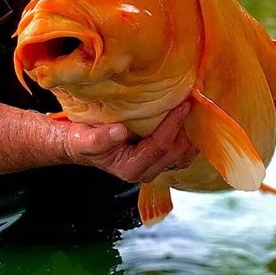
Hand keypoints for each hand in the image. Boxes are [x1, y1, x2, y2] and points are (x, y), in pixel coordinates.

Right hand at [60, 101, 197, 182]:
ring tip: (195, 111)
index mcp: (131, 168)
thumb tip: (119, 131)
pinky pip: (179, 152)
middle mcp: (146, 171)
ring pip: (182, 156)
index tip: (182, 105)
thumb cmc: (82, 141)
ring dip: (190, 135)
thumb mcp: (84, 139)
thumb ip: (100, 138)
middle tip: (192, 103)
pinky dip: (186, 136)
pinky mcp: (157, 159)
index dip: (173, 125)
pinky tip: (188, 120)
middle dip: (186, 129)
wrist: (80, 145)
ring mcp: (153, 166)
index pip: (160, 146)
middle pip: (176, 153)